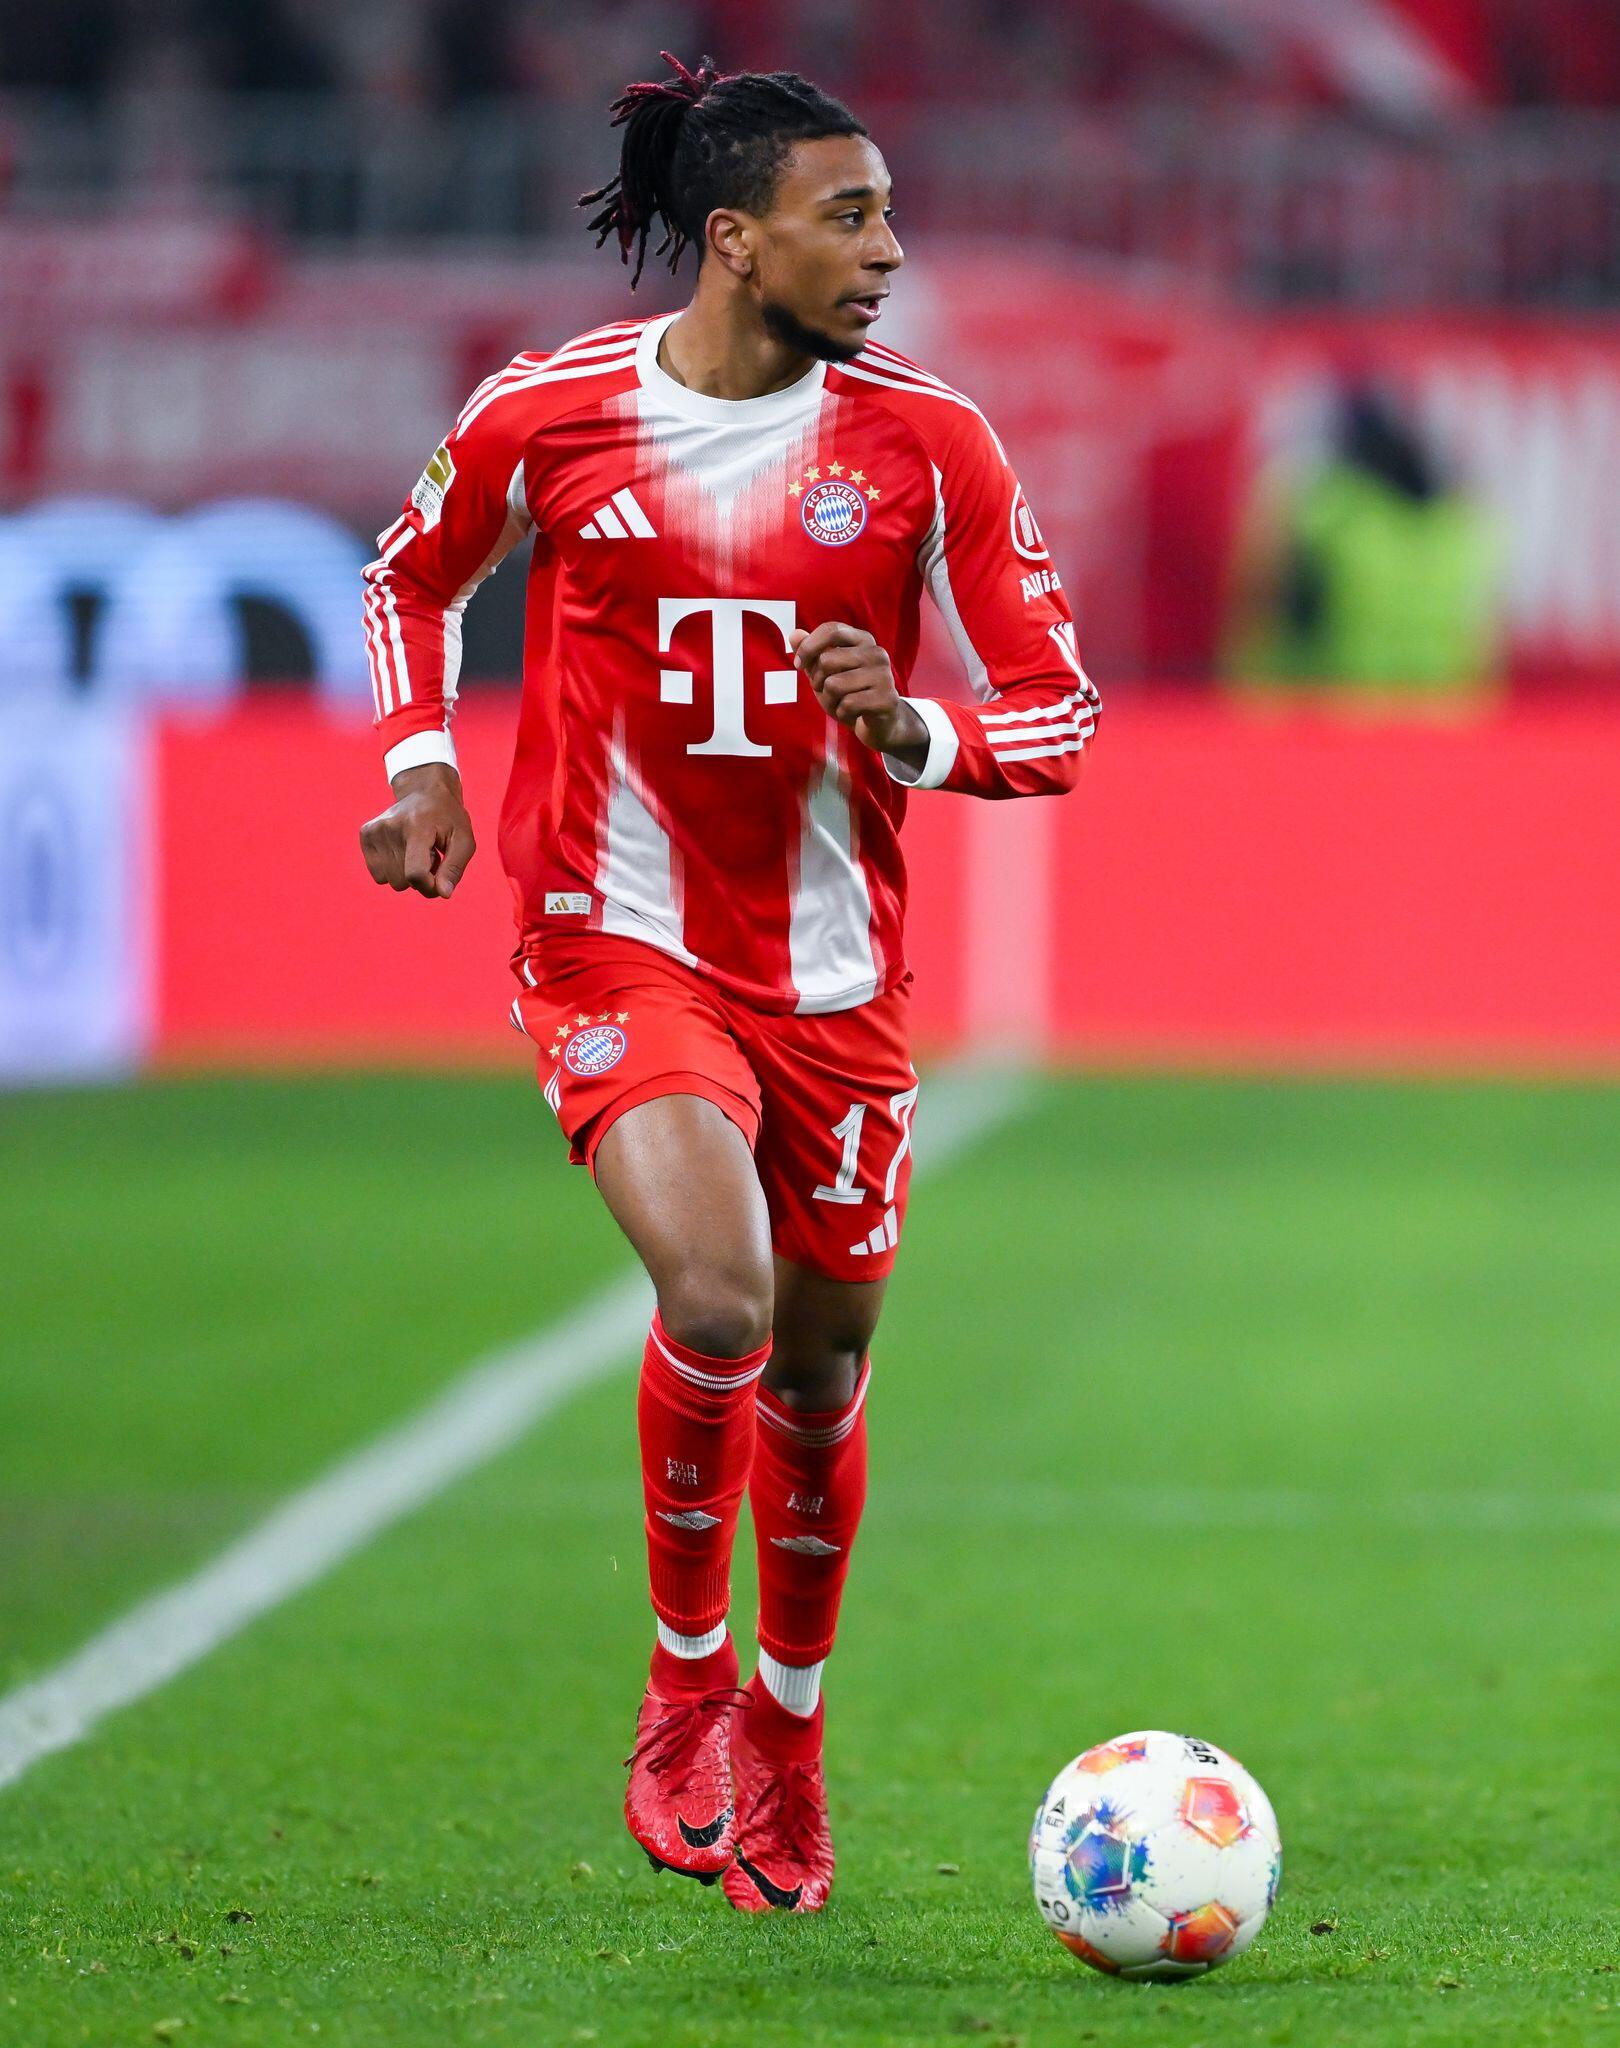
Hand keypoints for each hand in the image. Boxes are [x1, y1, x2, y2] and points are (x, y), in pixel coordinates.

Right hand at [359, 762, 475, 898]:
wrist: (425, 791)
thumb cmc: (448, 818)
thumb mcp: (463, 840)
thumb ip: (454, 868)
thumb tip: (443, 894)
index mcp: (417, 827)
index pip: (416, 874)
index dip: (430, 886)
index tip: (440, 878)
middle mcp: (391, 827)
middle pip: (403, 881)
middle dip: (421, 877)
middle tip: (429, 853)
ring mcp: (375, 830)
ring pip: (390, 881)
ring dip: (407, 873)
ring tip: (417, 851)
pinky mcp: (366, 834)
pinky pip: (378, 875)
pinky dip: (393, 869)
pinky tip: (403, 850)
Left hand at [792, 623, 928, 768]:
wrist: (878, 724)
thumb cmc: (849, 694)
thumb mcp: (825, 673)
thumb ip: (811, 653)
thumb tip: (794, 635)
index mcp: (863, 640)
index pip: (832, 630)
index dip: (809, 647)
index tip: (798, 664)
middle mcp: (877, 653)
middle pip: (826, 660)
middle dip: (817, 681)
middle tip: (827, 691)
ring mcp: (884, 676)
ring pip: (834, 685)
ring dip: (830, 700)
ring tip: (843, 703)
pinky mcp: (886, 699)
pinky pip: (847, 705)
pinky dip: (842, 713)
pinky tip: (853, 714)